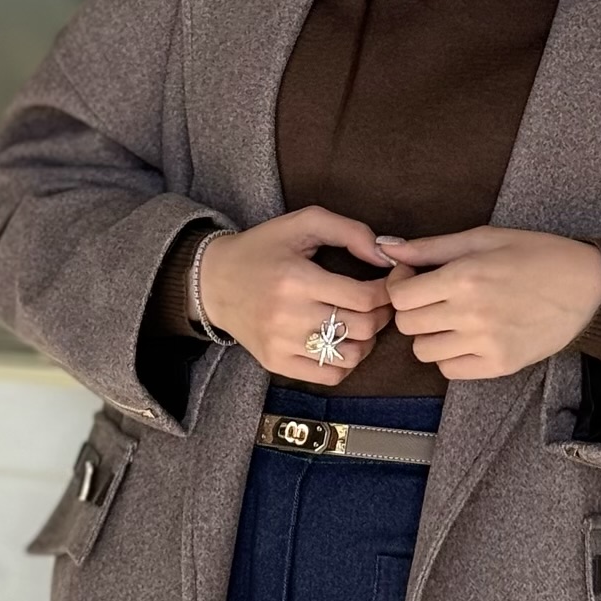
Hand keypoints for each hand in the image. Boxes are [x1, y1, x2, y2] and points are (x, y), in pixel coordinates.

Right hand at [199, 206, 397, 382]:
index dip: (387, 291)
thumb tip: (386, 257)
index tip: (388, 282)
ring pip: (351, 356)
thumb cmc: (263, 249)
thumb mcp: (303, 223)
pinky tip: (341, 342)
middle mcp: (288, 316)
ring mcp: (281, 344)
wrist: (212, 281)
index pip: (363, 297)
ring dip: (367, 340)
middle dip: (381, 313)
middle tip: (379, 302)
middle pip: (362, 327)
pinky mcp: (276, 363)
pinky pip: (330, 376)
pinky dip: (346, 362)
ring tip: (361, 322)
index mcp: (296, 279)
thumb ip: (350, 232)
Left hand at [373, 227, 600, 380]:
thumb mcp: (484, 238)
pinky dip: (450, 357)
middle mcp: (471, 313)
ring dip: (430, 334)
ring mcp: (485, 343)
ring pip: (424, 351)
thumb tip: (388, 249)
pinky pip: (450, 371)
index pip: (400, 296)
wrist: (589, 286)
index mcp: (464, 276)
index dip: (399, 285)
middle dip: (413, 309)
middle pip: (408, 324)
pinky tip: (466, 339)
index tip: (415, 279)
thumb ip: (432, 247)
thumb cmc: (538, 254)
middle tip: (433, 298)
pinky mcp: (500, 364)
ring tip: (452, 319)